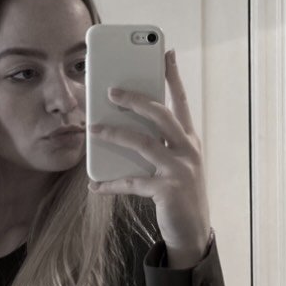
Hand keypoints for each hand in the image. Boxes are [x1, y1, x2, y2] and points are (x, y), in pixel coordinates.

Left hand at [88, 49, 211, 267]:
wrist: (193, 232)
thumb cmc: (179, 192)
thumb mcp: (174, 163)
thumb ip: (157, 143)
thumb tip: (122, 124)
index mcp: (189, 140)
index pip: (181, 102)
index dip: (174, 77)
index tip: (166, 53)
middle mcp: (188, 150)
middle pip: (161, 115)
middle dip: (135, 100)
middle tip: (111, 90)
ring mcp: (180, 169)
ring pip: (144, 143)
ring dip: (115, 134)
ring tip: (92, 129)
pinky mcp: (168, 190)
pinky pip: (133, 181)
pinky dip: (111, 183)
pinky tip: (95, 184)